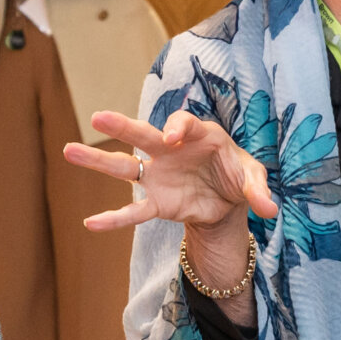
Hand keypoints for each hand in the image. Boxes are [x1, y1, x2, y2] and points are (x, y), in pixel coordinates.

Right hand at [65, 110, 278, 323]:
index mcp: (199, 135)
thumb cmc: (238, 176)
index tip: (171, 137)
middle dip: (122, 126)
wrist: (230, 201)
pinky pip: (134, 210)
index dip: (177, 128)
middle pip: (143, 135)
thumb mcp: (253, 179)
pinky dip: (114, 218)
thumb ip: (259, 190)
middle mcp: (172, 151)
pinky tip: (91, 224)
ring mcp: (160, 176)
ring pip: (125, 166)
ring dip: (99, 160)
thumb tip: (270, 210)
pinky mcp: (158, 202)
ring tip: (69, 150)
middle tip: (98, 116)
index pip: (184, 124)